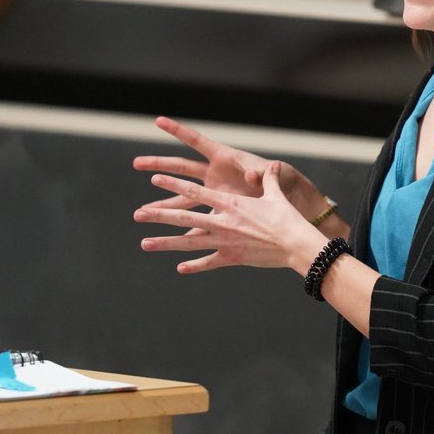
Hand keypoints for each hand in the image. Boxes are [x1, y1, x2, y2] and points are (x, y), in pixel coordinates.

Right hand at [133, 116, 319, 217]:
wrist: (292, 202)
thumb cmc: (285, 182)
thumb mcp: (274, 175)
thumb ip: (262, 174)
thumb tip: (256, 175)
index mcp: (226, 158)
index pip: (197, 141)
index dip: (178, 130)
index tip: (158, 120)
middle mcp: (216, 175)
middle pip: (182, 168)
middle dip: (159, 166)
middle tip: (136, 163)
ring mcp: (216, 194)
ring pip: (183, 197)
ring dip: (164, 203)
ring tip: (142, 212)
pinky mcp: (221, 212)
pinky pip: (197, 221)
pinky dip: (184, 229)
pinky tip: (168, 238)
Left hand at [134, 161, 325, 274]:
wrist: (295, 244)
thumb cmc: (287, 217)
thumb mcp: (275, 195)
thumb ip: (268, 178)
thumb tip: (271, 165)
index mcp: (230, 204)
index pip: (196, 192)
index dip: (174, 184)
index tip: (156, 180)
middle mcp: (222, 222)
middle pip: (184, 216)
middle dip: (159, 215)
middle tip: (138, 214)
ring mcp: (224, 242)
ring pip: (188, 242)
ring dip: (165, 243)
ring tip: (144, 243)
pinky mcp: (232, 258)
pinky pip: (208, 262)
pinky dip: (195, 265)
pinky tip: (180, 268)